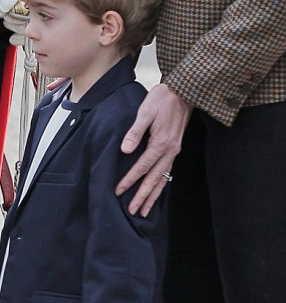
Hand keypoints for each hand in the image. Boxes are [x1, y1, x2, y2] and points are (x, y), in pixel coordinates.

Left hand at [116, 83, 191, 215]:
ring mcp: (174, 150)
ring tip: (144, 210)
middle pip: (155, 179)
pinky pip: (167, 171)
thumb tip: (125, 149)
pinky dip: (161, 185)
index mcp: (161, 142)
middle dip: (143, 196)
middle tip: (133, 211)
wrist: (184, 91)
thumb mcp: (145, 112)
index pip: (143, 166)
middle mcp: (170, 150)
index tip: (119, 191)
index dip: (130, 180)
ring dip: (153, 195)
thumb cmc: (162, 99)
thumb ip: (134, 131)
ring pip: (163, 178)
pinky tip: (155, 192)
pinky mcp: (175, 148)